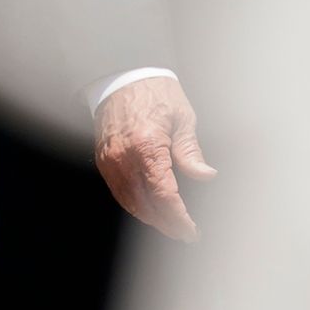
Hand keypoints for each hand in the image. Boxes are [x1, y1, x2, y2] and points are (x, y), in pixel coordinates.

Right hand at [93, 73, 215, 239]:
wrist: (123, 76)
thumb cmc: (155, 92)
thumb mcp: (182, 118)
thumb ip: (190, 152)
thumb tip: (205, 175)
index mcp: (148, 146)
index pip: (165, 196)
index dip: (179, 218)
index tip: (191, 230)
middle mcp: (125, 157)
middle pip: (147, 205)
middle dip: (167, 224)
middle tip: (185, 233)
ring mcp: (111, 160)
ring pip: (130, 203)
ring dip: (151, 218)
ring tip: (170, 225)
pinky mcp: (104, 160)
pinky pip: (118, 192)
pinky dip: (134, 205)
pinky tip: (149, 209)